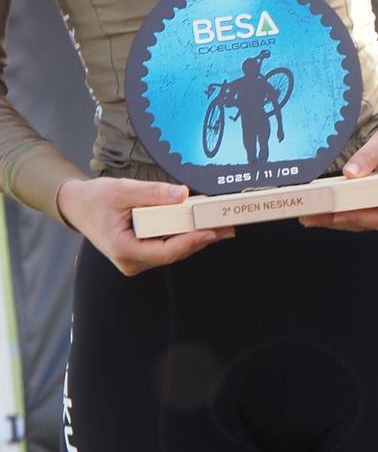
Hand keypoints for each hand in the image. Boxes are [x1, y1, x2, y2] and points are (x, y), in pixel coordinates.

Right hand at [56, 176, 233, 274]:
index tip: (212, 231)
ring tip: (221, 224)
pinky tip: (201, 224)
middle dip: (201, 238)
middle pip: (174, 253)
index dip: (191, 242)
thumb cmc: (94, 199)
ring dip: (196, 237)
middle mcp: (131, 261)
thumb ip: (152, 193)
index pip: (165, 252)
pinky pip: (168, 246)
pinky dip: (184, 235)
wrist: (76, 206)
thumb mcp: (121, 190)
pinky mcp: (142, 253)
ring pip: (173, 251)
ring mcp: (137, 259)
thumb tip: (182, 194)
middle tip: (227, 225)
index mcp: (123, 249)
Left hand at [299, 124, 377, 231]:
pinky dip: (341, 214)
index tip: (336, 213)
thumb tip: (349, 173)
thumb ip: (367, 156)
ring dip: (335, 220)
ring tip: (309, 214)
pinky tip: (321, 210)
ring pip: (361, 223)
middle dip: (337, 219)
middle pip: (367, 222)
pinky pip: (360, 216)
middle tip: (310, 214)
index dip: (358, 217)